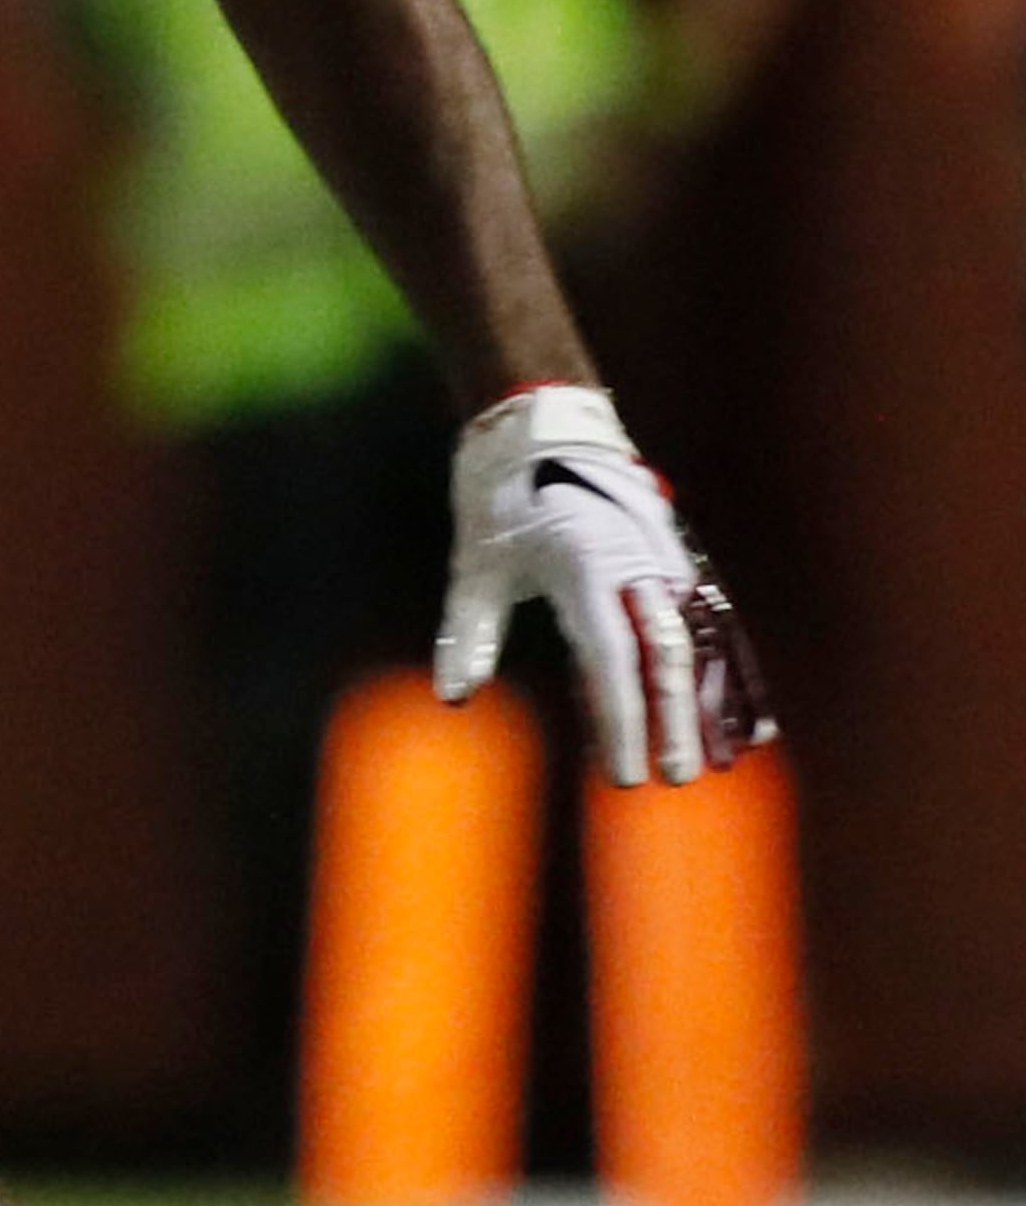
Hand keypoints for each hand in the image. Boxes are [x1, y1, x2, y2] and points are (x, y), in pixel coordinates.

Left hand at [435, 383, 775, 787]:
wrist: (544, 426)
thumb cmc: (501, 499)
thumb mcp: (475, 562)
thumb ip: (468, 630)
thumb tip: (453, 697)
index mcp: (586, 565)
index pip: (611, 658)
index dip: (620, 719)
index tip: (624, 774)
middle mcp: (637, 564)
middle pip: (666, 654)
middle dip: (674, 719)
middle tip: (673, 779)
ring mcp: (666, 561)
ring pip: (702, 640)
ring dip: (715, 700)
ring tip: (727, 760)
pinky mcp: (680, 560)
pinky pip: (715, 622)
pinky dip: (734, 669)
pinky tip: (752, 717)